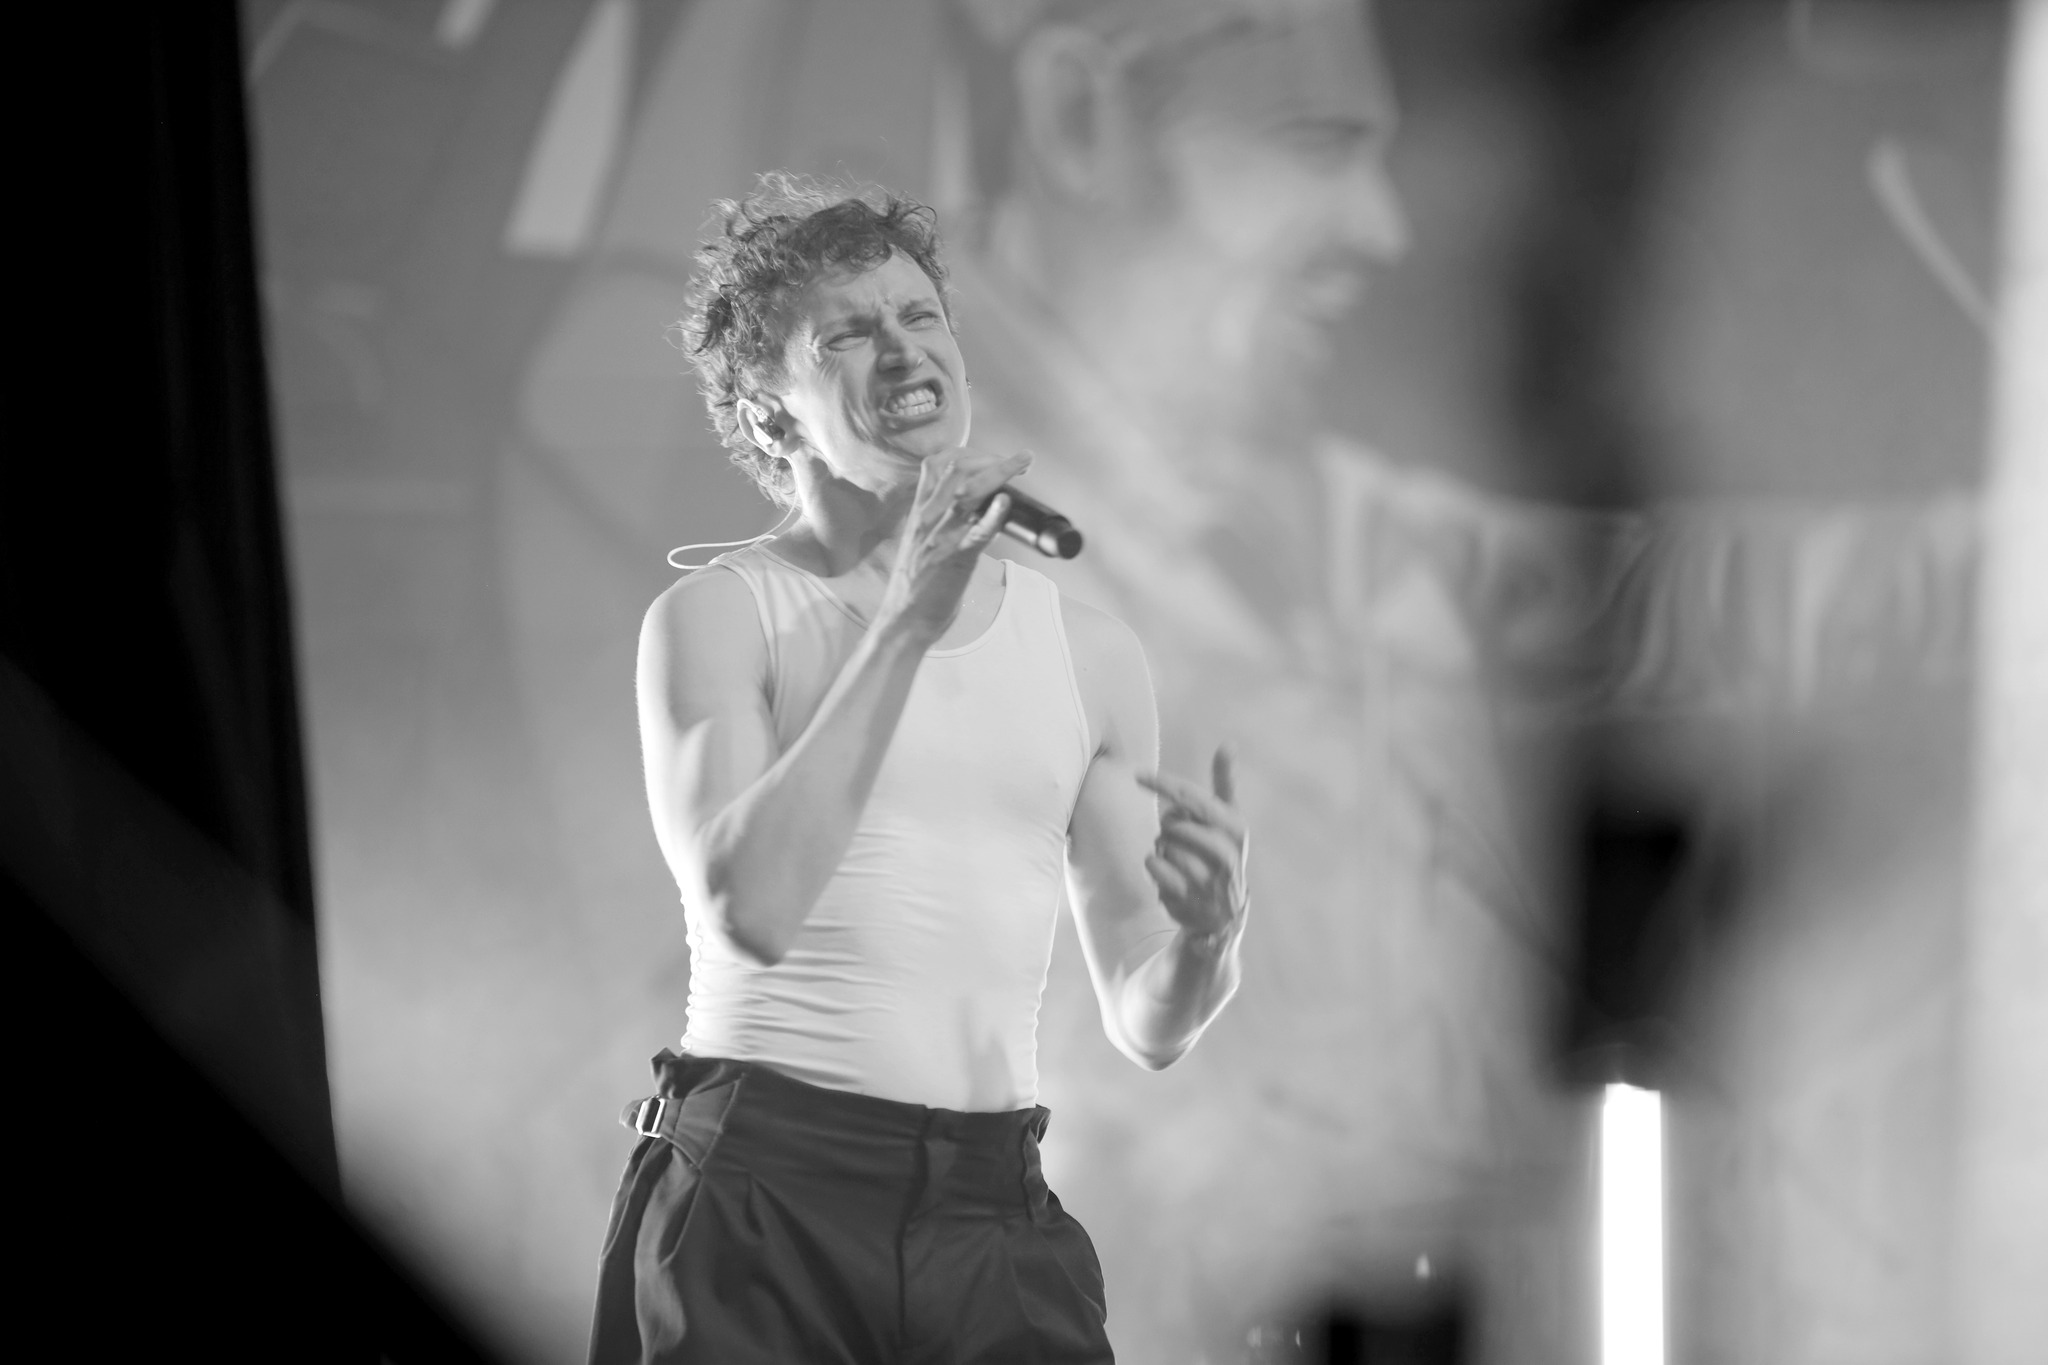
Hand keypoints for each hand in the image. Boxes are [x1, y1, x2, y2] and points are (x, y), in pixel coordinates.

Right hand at [880, 447, 1030, 640]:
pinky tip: (1006, 502)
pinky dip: (993, 515)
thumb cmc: (914, 587)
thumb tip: (972, 510)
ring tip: (1023, 464)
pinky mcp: (955, 560)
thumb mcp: (919, 544)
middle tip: (1020, 460)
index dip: (967, 453)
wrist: (902, 621)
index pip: (935, 465)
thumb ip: (939, 523)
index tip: (991, 456)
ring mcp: (941, 538)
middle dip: (991, 457)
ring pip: (967, 492)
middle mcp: (928, 519)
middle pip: (956, 469)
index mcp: (919, 514)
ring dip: (1000, 472)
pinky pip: (975, 533)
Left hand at [1138, 748, 1249, 947]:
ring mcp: (1209, 880)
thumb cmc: (1221, 854)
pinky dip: (1154, 866)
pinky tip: (1167, 874)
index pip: (1194, 798)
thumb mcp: (1229, 819)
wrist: (1224, 914)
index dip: (1164, 784)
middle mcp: (1228, 854)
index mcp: (1236, 828)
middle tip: (1180, 838)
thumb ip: (1225, 782)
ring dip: (1163, 849)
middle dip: (1169, 826)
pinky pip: (1155, 868)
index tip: (1137, 775)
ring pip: (1163, 846)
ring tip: (1179, 859)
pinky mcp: (1190, 900)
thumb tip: (1229, 743)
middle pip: (1173, 822)